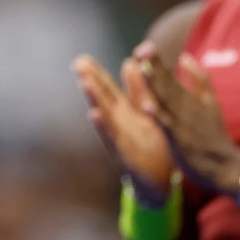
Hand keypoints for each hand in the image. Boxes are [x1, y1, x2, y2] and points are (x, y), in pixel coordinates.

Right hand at [74, 54, 175, 205]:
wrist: (162, 181)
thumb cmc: (154, 146)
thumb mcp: (147, 112)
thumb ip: (138, 89)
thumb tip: (129, 62)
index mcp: (124, 111)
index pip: (107, 88)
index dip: (96, 73)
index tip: (82, 58)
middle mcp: (117, 123)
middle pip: (102, 98)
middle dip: (90, 81)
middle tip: (77, 65)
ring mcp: (119, 138)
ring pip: (104, 115)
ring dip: (94, 99)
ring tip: (85, 83)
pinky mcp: (125, 154)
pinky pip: (112, 138)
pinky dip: (103, 126)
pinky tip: (95, 114)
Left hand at [134, 42, 239, 195]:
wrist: (229, 166)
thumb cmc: (214, 134)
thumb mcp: (210, 101)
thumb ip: (199, 78)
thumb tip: (185, 56)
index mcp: (189, 98)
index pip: (171, 75)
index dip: (158, 61)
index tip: (145, 45)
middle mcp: (186, 106)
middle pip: (168, 83)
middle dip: (155, 66)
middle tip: (143, 48)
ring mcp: (183, 122)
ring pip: (167, 101)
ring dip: (155, 85)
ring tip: (144, 68)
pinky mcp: (181, 139)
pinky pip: (168, 127)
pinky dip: (158, 116)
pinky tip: (147, 106)